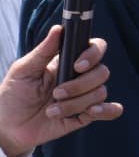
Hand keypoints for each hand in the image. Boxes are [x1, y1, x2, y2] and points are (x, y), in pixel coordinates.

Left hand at [0, 26, 122, 156]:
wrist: (8, 128)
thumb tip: (58, 28)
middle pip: (102, 72)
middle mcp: (80, 77)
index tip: (77, 65)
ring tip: (52, 111)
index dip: (94, 54)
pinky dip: (108, 110)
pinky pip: (111, 111)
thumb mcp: (23, 71)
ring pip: (100, 92)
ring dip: (76, 103)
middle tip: (56, 93)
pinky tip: (91, 112)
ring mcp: (84, 96)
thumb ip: (43, 51)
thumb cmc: (13, 95)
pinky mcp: (85, 115)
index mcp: (67, 62)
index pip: (95, 48)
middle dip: (80, 85)